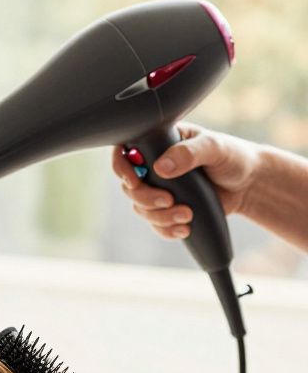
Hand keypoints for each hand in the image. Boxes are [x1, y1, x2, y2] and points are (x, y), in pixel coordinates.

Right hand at [113, 122, 262, 240]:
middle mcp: (154, 166)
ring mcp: (159, 189)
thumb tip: (161, 167)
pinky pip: (155, 224)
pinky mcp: (168, 209)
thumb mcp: (215, 147)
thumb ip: (189, 153)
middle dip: (145, 198)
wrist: (250, 184)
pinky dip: (166, 229)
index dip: (121, 167)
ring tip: (186, 215)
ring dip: (159, 217)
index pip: (126, 151)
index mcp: (159, 143)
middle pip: (129, 186)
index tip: (134, 181)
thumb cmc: (233, 157)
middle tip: (168, 201)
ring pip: (140, 208)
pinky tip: (184, 228)